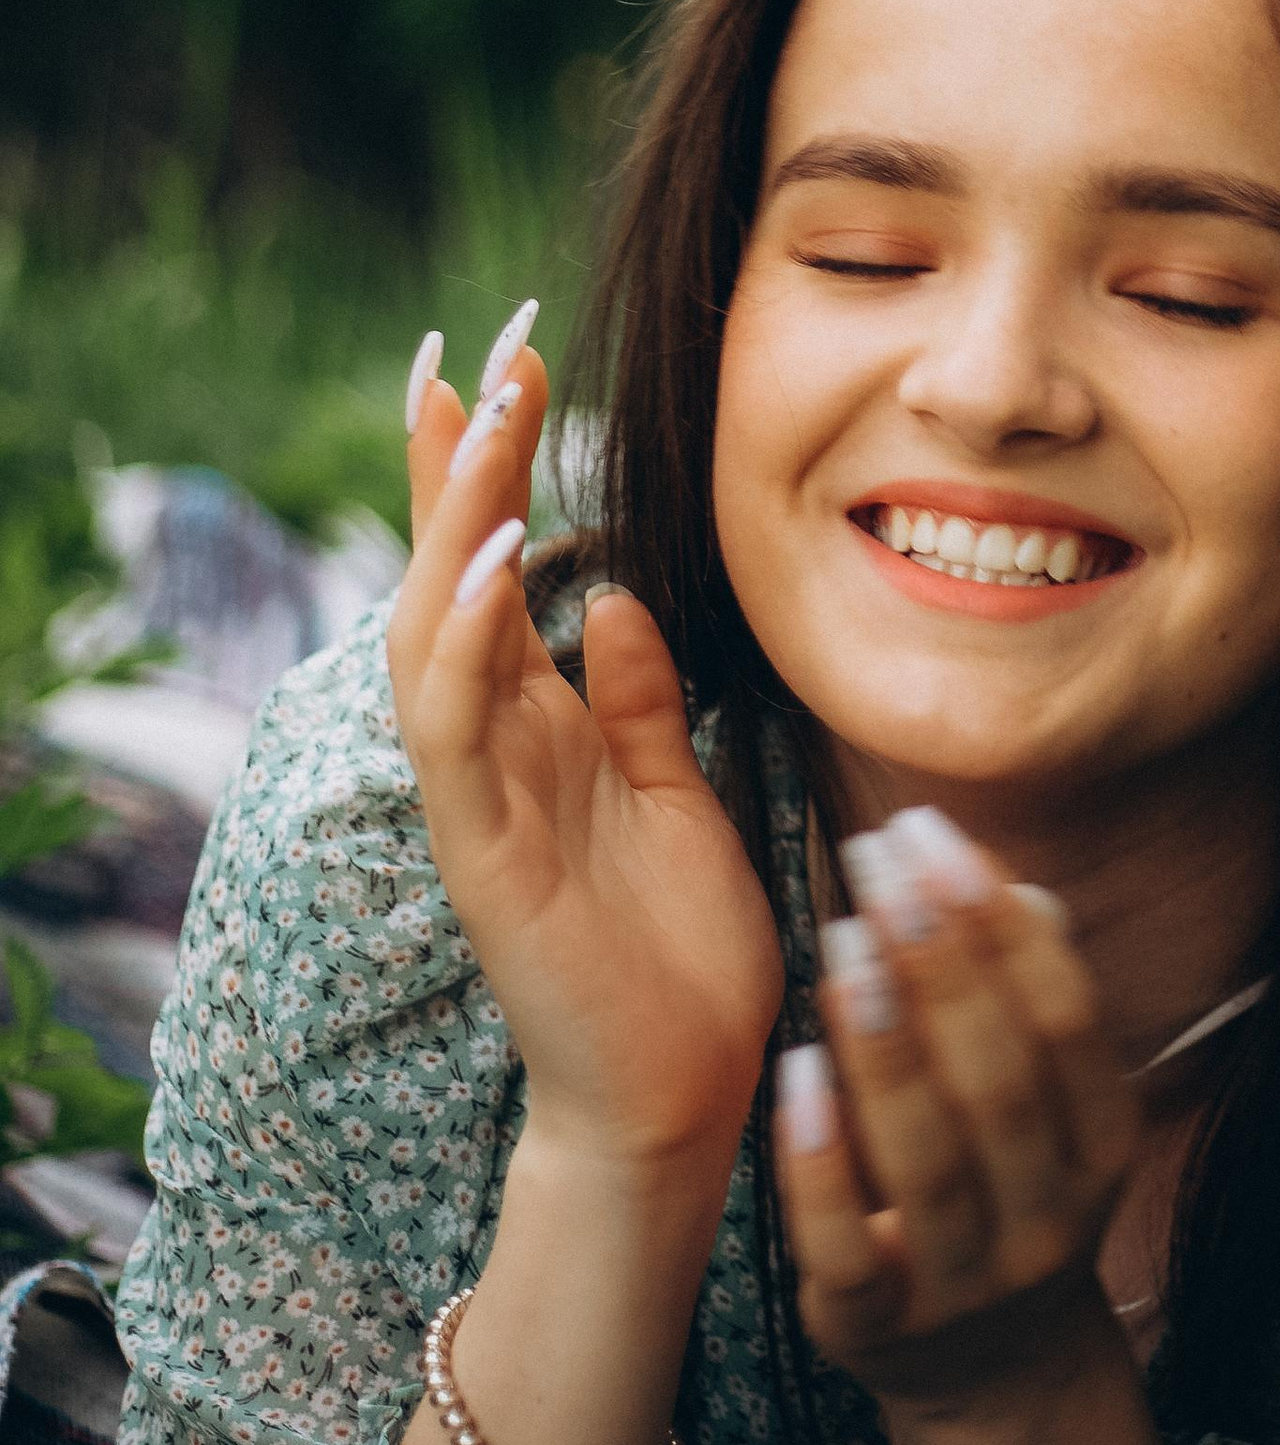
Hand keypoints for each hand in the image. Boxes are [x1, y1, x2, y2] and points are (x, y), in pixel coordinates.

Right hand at [388, 318, 784, 1177]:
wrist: (682, 1098)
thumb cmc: (677, 955)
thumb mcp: (677, 793)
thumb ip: (641, 702)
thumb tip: (619, 601)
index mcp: (543, 725)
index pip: (495, 570)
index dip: (487, 468)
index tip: (498, 360)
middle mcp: (496, 745)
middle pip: (449, 573)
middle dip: (460, 458)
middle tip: (482, 346)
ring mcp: (479, 794)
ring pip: (432, 630)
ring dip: (455, 520)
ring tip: (489, 415)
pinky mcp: (484, 851)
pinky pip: (455, 726)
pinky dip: (467, 637)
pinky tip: (498, 560)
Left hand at [774, 817, 1141, 1421]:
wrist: (993, 1374)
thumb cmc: (1009, 1192)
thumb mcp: (1048, 1110)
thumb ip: (1029, 1005)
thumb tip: (1020, 888)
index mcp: (1101, 1149)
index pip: (1066, 1020)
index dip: (1002, 921)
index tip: (935, 834)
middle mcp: (1047, 1220)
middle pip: (998, 1079)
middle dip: (939, 958)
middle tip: (876, 858)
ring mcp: (964, 1284)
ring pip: (928, 1157)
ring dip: (885, 1042)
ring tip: (843, 938)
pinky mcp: (875, 1331)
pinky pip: (846, 1245)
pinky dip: (820, 1160)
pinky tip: (795, 1070)